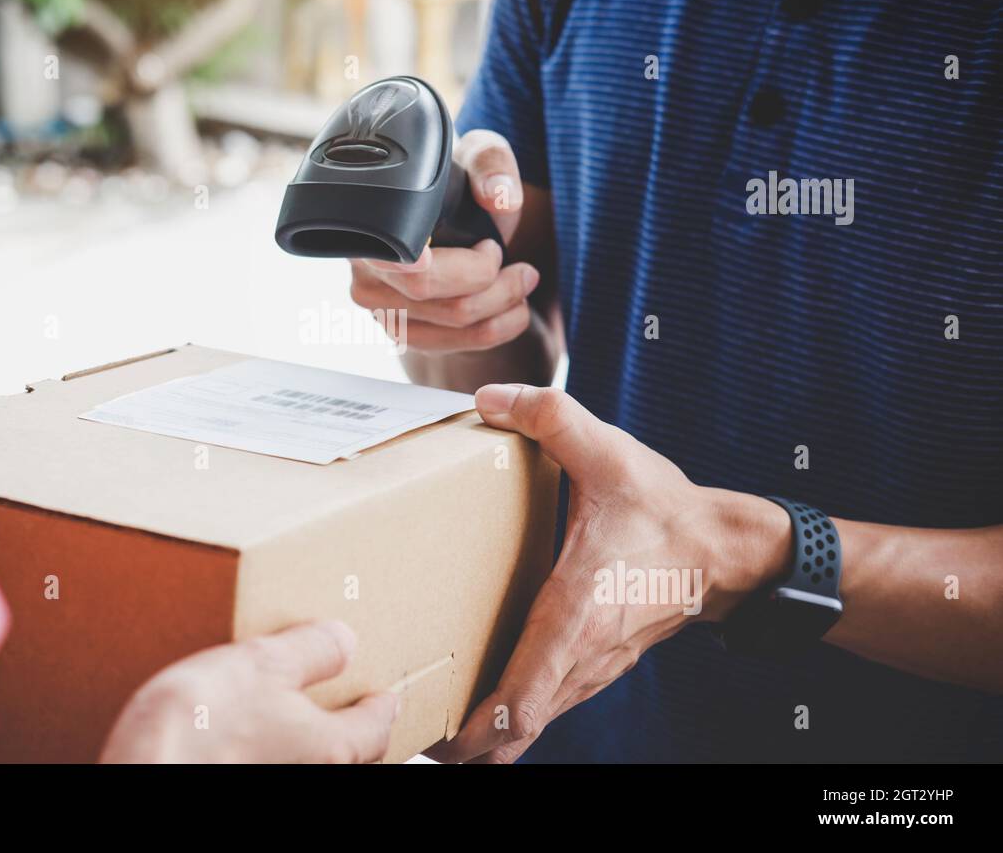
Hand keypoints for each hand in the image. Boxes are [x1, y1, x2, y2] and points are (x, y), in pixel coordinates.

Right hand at [101, 621, 397, 763]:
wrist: (144, 771)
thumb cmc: (201, 727)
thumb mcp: (262, 663)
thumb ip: (309, 651)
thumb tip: (343, 639)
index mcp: (329, 747)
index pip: (374, 728)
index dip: (382, 706)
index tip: (386, 696)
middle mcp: (310, 777)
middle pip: (344, 753)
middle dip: (344, 725)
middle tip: (341, 698)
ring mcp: (273, 783)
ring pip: (303, 761)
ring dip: (300, 738)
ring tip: (282, 707)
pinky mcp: (232, 782)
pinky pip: (262, 763)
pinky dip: (263, 749)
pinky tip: (234, 731)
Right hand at [349, 129, 540, 353]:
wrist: (458, 221)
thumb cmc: (463, 188)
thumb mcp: (481, 159)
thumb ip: (493, 164)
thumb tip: (499, 197)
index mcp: (371, 224)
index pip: (405, 263)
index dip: (459, 266)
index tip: (491, 248)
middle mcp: (364, 271)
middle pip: (436, 298)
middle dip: (496, 285)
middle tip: (523, 268)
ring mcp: (379, 308)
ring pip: (452, 326)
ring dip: (504, 308)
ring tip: (523, 283)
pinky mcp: (400, 332)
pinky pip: (452, 346)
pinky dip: (495, 330)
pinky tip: (510, 308)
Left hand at [430, 385, 790, 762]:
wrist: (727, 551)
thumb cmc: (665, 510)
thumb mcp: (609, 452)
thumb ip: (550, 417)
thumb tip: (488, 399)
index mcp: (577, 611)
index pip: (525, 695)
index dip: (480, 728)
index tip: (440, 742)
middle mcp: (584, 654)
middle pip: (521, 728)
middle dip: (469, 745)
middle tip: (417, 741)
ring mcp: (593, 667)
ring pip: (536, 723)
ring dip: (491, 735)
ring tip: (437, 732)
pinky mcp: (598, 663)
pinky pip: (550, 705)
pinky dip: (516, 717)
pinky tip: (484, 706)